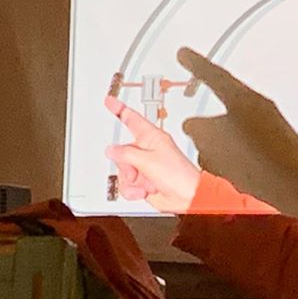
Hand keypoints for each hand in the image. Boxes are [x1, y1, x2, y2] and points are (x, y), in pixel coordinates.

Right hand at [104, 95, 201, 213]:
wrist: (187, 197)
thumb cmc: (179, 175)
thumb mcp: (149, 161)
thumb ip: (126, 154)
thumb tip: (112, 149)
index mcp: (152, 137)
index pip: (132, 118)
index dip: (119, 109)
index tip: (109, 101)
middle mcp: (147, 150)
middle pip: (121, 152)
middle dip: (126, 166)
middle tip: (137, 172)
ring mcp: (144, 166)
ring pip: (122, 171)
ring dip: (132, 181)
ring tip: (146, 183)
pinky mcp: (143, 181)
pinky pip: (126, 185)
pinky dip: (133, 190)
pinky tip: (144, 191)